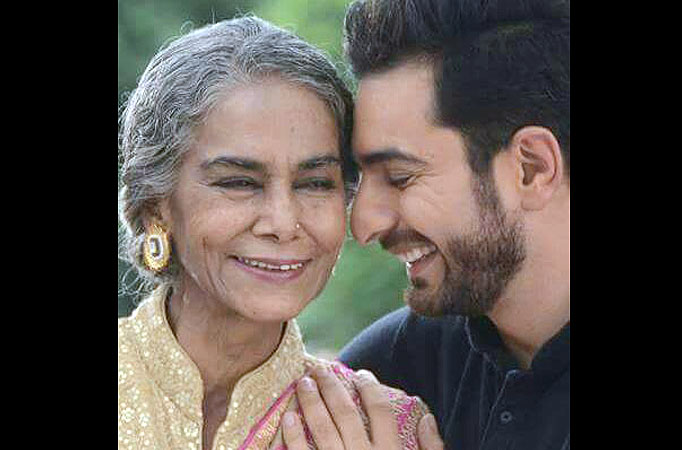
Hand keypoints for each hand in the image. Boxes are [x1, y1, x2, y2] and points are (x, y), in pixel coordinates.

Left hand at [274, 367, 444, 448]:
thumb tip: (426, 416)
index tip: (361, 374)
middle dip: (332, 386)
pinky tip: (288, 418)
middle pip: (346, 413)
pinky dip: (294, 436)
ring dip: (310, 402)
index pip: (382, 410)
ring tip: (302, 383)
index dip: (370, 387)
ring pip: (322, 428)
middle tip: (319, 368)